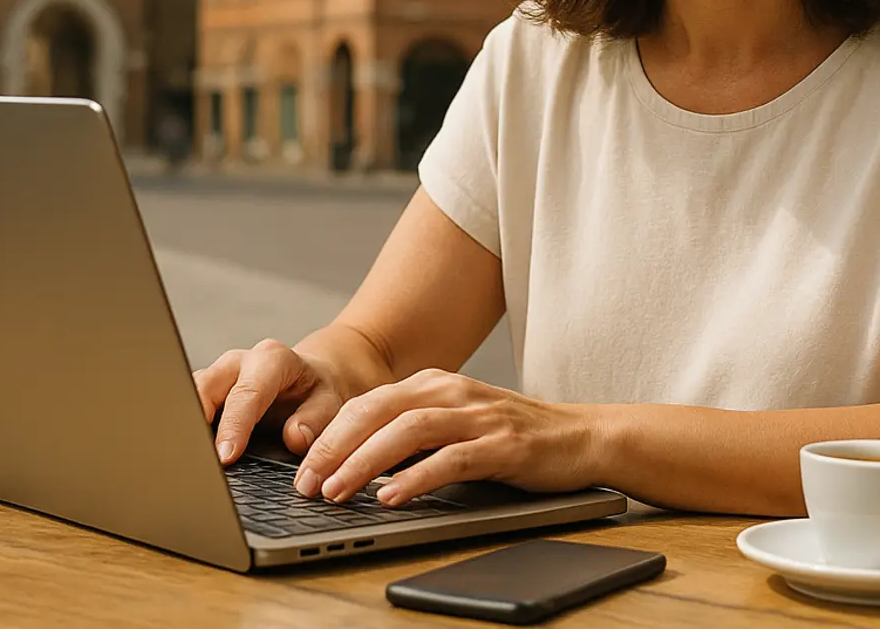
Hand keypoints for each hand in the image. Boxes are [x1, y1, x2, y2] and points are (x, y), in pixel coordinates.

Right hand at [193, 339, 346, 462]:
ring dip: (184, 422)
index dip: (234, 425)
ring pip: (190, 392)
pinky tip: (185, 449)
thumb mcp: (331, 404)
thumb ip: (315, 420)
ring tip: (182, 456)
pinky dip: (184, 425)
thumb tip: (294, 437)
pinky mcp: (208, 389)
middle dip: (196, 419)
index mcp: (272, 360)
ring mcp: (220, 374)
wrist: (312, 379)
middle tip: (195, 457)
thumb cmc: (318, 393)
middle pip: (206, 385)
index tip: (226, 456)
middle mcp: (240, 362)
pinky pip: (188, 403)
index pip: (247, 393)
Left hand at [293, 369, 597, 506]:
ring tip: (337, 491)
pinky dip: (417, 477)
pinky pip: (450, 458)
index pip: (366, 404)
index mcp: (432, 384)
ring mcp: (476, 415)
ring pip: (407, 431)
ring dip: (365, 462)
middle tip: (306, 483)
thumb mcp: (454, 423)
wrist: (580, 436)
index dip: (327, 436)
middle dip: (334, 447)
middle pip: (377, 410)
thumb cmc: (510, 436)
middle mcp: (450, 391)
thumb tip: (354, 463)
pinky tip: (392, 496)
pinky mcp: (501, 444)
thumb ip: (412, 433)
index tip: (300, 469)